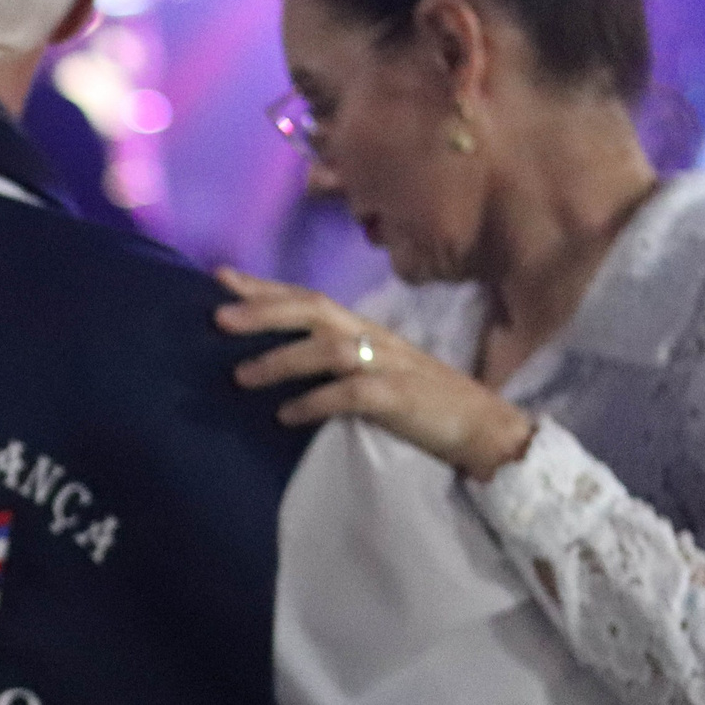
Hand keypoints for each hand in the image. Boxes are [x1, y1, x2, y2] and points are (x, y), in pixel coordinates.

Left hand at [213, 266, 535, 479]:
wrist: (485, 429)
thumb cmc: (423, 403)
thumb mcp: (375, 370)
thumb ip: (335, 362)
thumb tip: (280, 361)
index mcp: (365, 329)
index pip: (309, 297)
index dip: (265, 286)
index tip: (219, 276)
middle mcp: (374, 337)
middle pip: (314, 310)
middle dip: (264, 311)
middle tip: (219, 318)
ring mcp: (389, 364)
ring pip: (327, 349)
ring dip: (281, 361)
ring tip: (241, 377)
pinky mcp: (399, 397)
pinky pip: (350, 394)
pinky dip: (314, 402)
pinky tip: (286, 416)